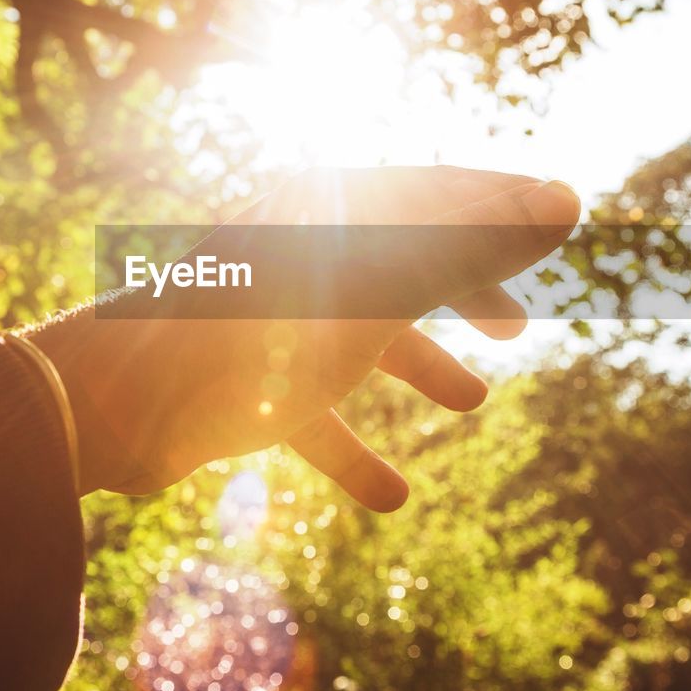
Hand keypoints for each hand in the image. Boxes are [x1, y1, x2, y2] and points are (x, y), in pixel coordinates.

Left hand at [29, 167, 579, 510]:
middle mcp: (301, 252)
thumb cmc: (259, 330)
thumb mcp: (385, 282)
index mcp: (334, 207)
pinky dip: (353, 450)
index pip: (435, 192)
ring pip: (359, 337)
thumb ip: (476, 242)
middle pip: (400, 261)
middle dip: (462, 290)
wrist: (122, 401)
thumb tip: (569, 199)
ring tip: (472, 406)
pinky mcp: (242, 383)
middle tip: (513, 326)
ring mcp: (271, 319)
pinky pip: (312, 412)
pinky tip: (392, 498)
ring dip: (417, 368)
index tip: (555, 223)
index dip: (500, 207)